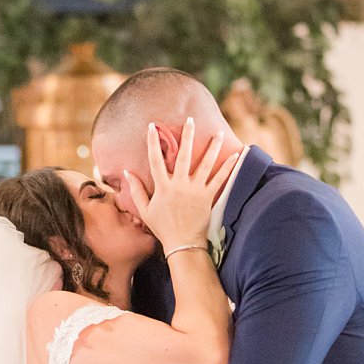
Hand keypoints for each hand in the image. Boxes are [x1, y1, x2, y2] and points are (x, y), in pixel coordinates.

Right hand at [124, 119, 241, 253]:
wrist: (182, 244)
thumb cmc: (162, 227)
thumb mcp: (144, 210)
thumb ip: (136, 191)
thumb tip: (127, 172)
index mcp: (163, 187)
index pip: (156, 160)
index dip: (154, 142)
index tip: (153, 126)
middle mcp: (179, 185)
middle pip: (184, 155)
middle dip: (187, 136)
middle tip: (191, 120)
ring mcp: (195, 190)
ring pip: (205, 164)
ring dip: (213, 147)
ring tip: (219, 132)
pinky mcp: (208, 197)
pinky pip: (220, 180)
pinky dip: (228, 168)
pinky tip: (235, 156)